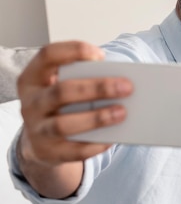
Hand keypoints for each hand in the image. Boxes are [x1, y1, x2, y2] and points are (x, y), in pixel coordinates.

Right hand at [18, 41, 132, 168]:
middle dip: (97, 88)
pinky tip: (113, 139)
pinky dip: (95, 145)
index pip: (48, 55)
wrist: (42, 141)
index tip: (101, 55)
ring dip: (96, 118)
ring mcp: (35, 129)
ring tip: (122, 113)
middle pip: (61, 92)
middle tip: (126, 87)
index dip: (74, 51)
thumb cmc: (62, 104)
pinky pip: (73, 151)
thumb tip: (121, 82)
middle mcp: (30, 102)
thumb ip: (85, 79)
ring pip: (63, 125)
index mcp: (33, 78)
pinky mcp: (47, 152)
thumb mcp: (65, 86)